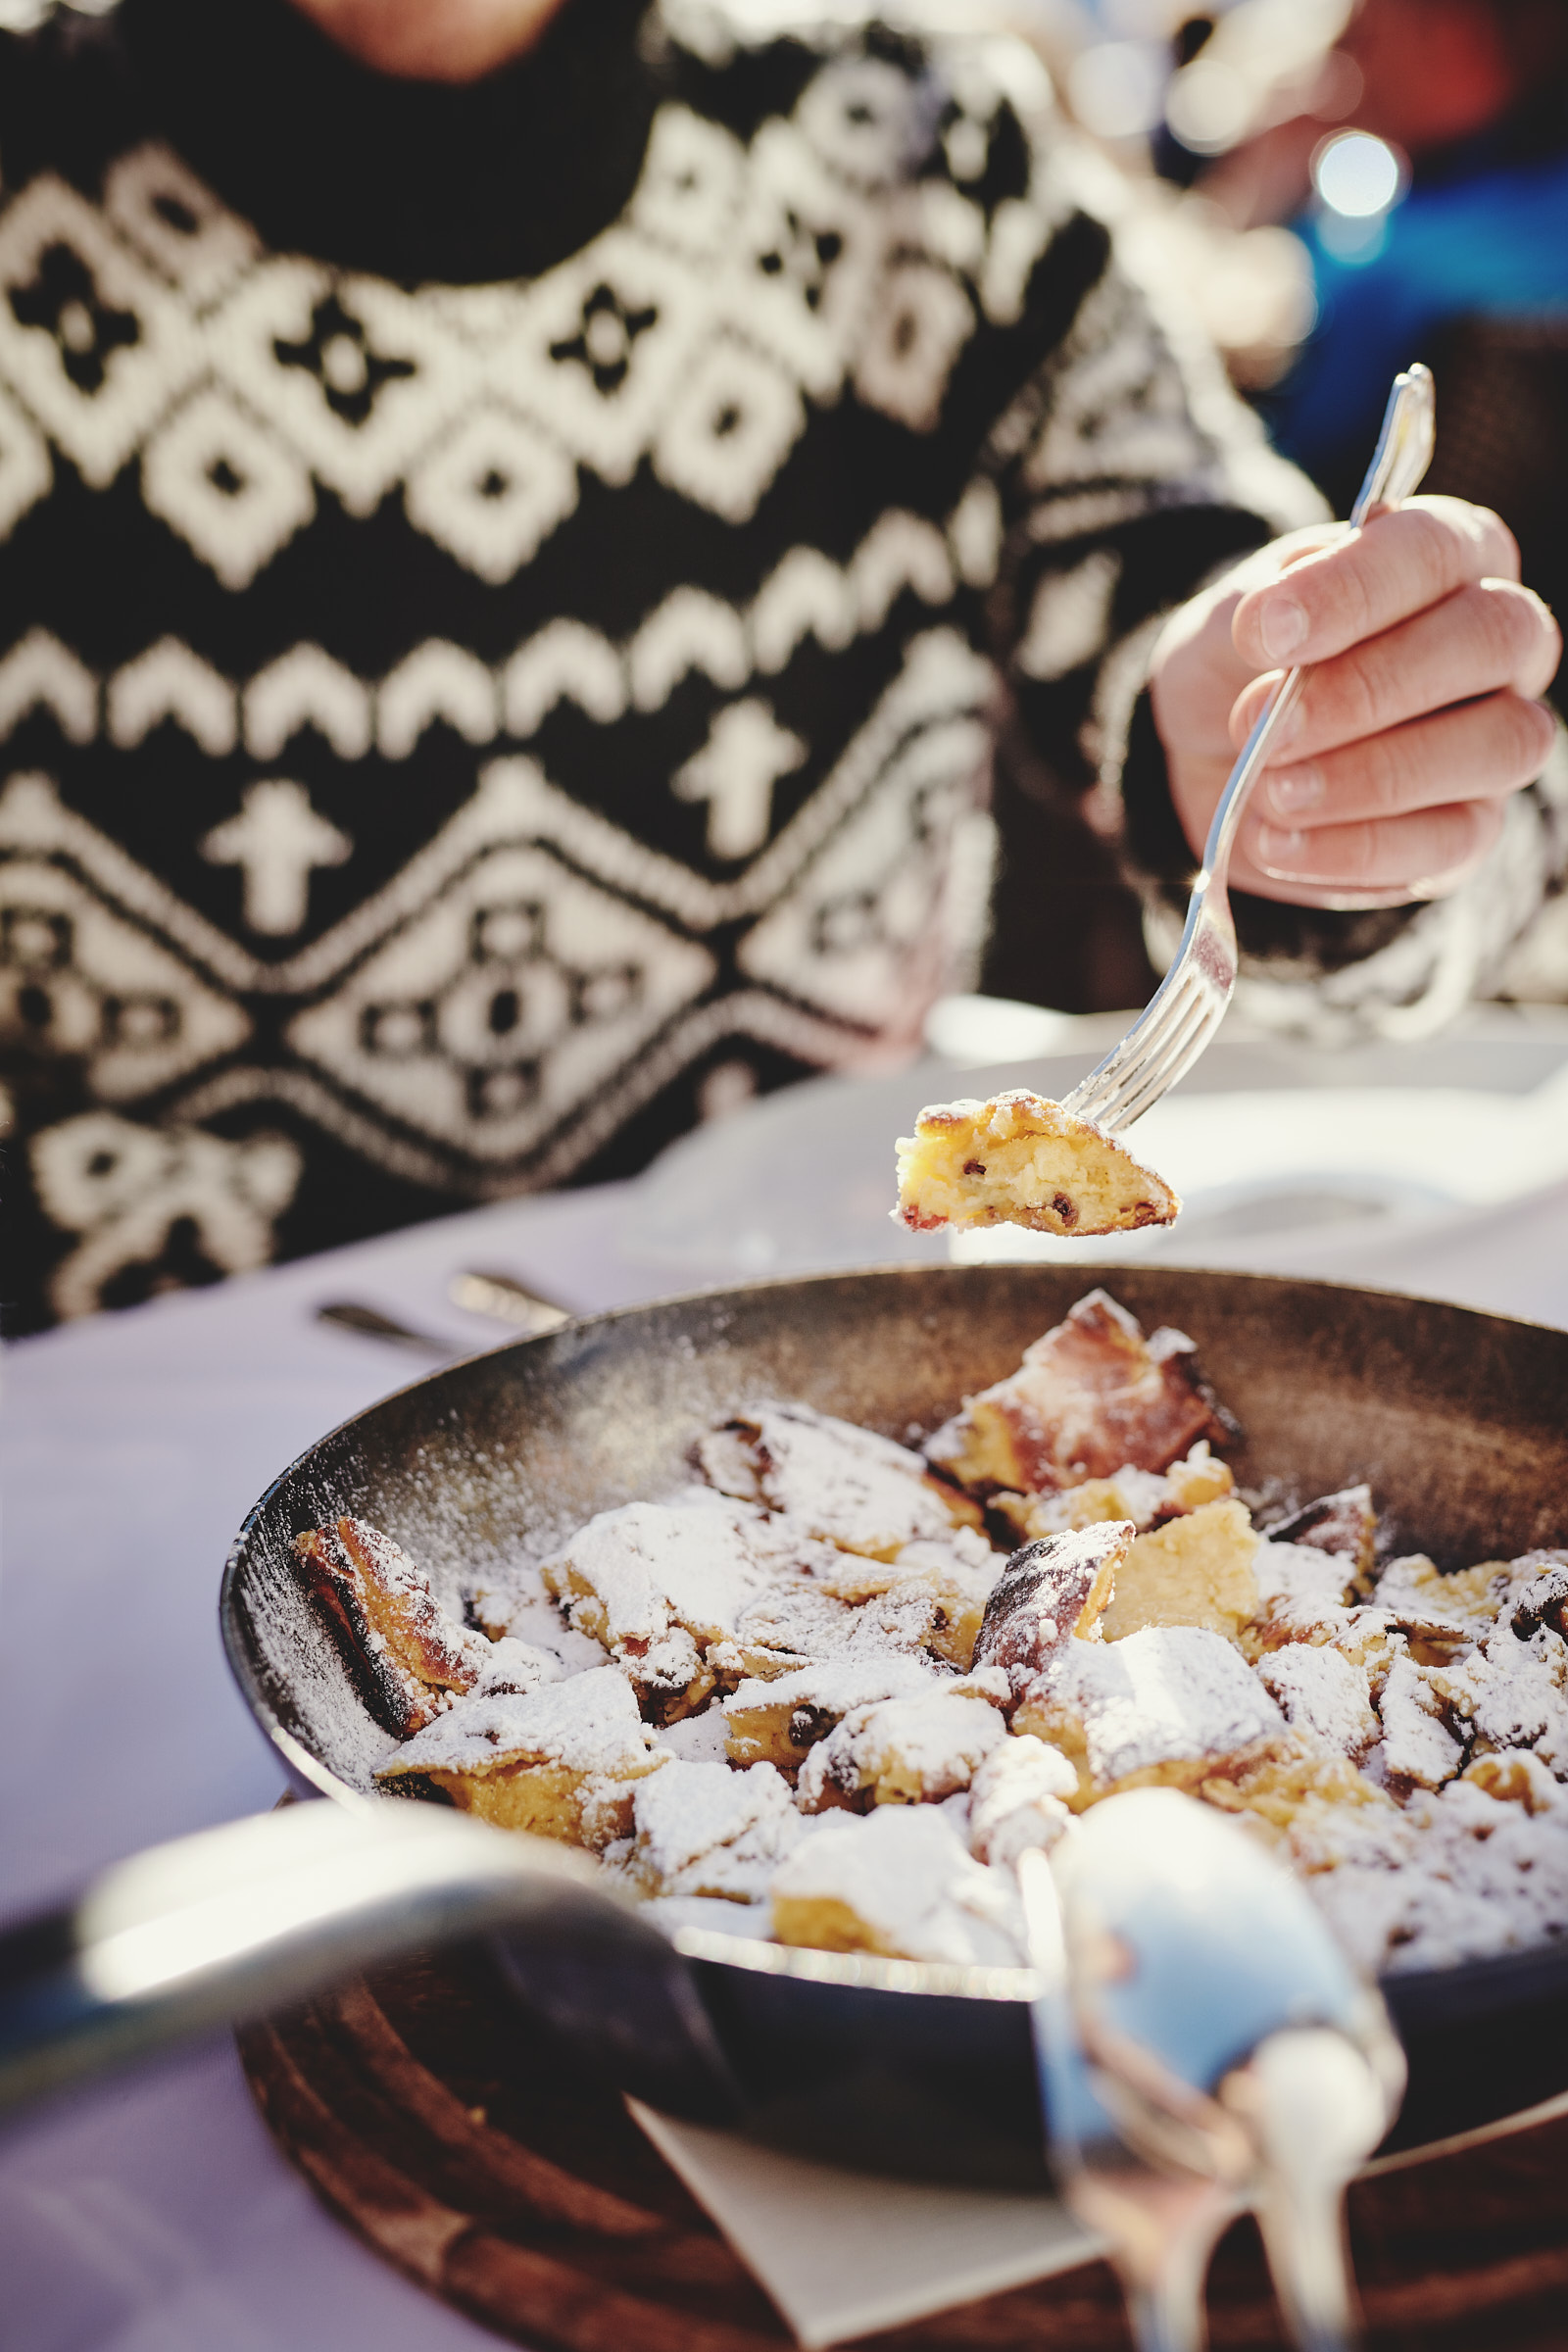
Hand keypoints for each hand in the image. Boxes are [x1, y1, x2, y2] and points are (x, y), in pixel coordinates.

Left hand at [1148, 497, 1560, 908]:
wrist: (1215, 757)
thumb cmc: (1242, 667)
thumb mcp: (1233, 620)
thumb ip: (1259, 610)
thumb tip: (1277, 631)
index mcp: (1448, 556)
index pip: (1433, 549)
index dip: (1353, 591)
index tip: (1263, 632)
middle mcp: (1501, 639)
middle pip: (1494, 639)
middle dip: (1370, 689)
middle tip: (1271, 728)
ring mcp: (1499, 735)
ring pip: (1498, 745)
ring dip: (1373, 776)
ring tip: (1272, 791)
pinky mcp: (1472, 827)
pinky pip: (1449, 841)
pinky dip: (1352, 847)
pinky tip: (1278, 842)